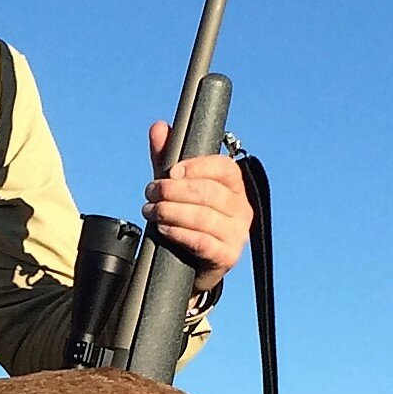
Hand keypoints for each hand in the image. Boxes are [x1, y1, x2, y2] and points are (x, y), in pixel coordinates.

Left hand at [143, 121, 254, 293]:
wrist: (192, 267)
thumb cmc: (189, 221)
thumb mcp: (176, 188)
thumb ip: (167, 158)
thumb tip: (159, 127)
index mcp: (234, 187)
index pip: (224, 168)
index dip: (196, 167)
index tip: (170, 173)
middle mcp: (241, 208)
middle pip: (209, 193)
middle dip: (173, 191)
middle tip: (151, 192)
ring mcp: (237, 234)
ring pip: (204, 217)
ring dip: (171, 211)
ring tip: (151, 210)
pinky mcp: (228, 256)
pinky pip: (203, 242)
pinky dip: (180, 233)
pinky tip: (164, 229)